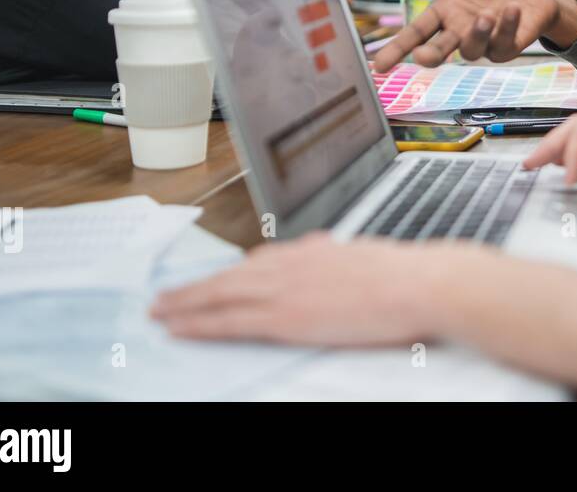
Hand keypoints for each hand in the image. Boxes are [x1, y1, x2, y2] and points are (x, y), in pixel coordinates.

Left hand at [151, 233, 473, 346]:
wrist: (416, 284)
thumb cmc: (404, 276)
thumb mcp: (364, 255)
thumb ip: (337, 255)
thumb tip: (323, 249)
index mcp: (312, 251)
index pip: (260, 261)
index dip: (230, 273)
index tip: (213, 278)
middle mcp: (291, 264)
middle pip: (231, 275)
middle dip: (195, 286)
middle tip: (165, 295)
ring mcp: (284, 289)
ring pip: (220, 294)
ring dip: (185, 302)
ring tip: (159, 310)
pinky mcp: (283, 317)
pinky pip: (229, 321)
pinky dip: (198, 323)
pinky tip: (178, 327)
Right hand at [371, 0, 576, 69]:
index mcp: (444, 11)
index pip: (415, 32)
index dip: (397, 49)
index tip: (380, 65)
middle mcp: (459, 31)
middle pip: (436, 52)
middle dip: (428, 57)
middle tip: (422, 57)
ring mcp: (483, 42)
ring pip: (470, 51)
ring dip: (475, 34)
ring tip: (485, 15)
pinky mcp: (506, 48)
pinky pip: (501, 45)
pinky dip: (505, 27)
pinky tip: (511, 8)